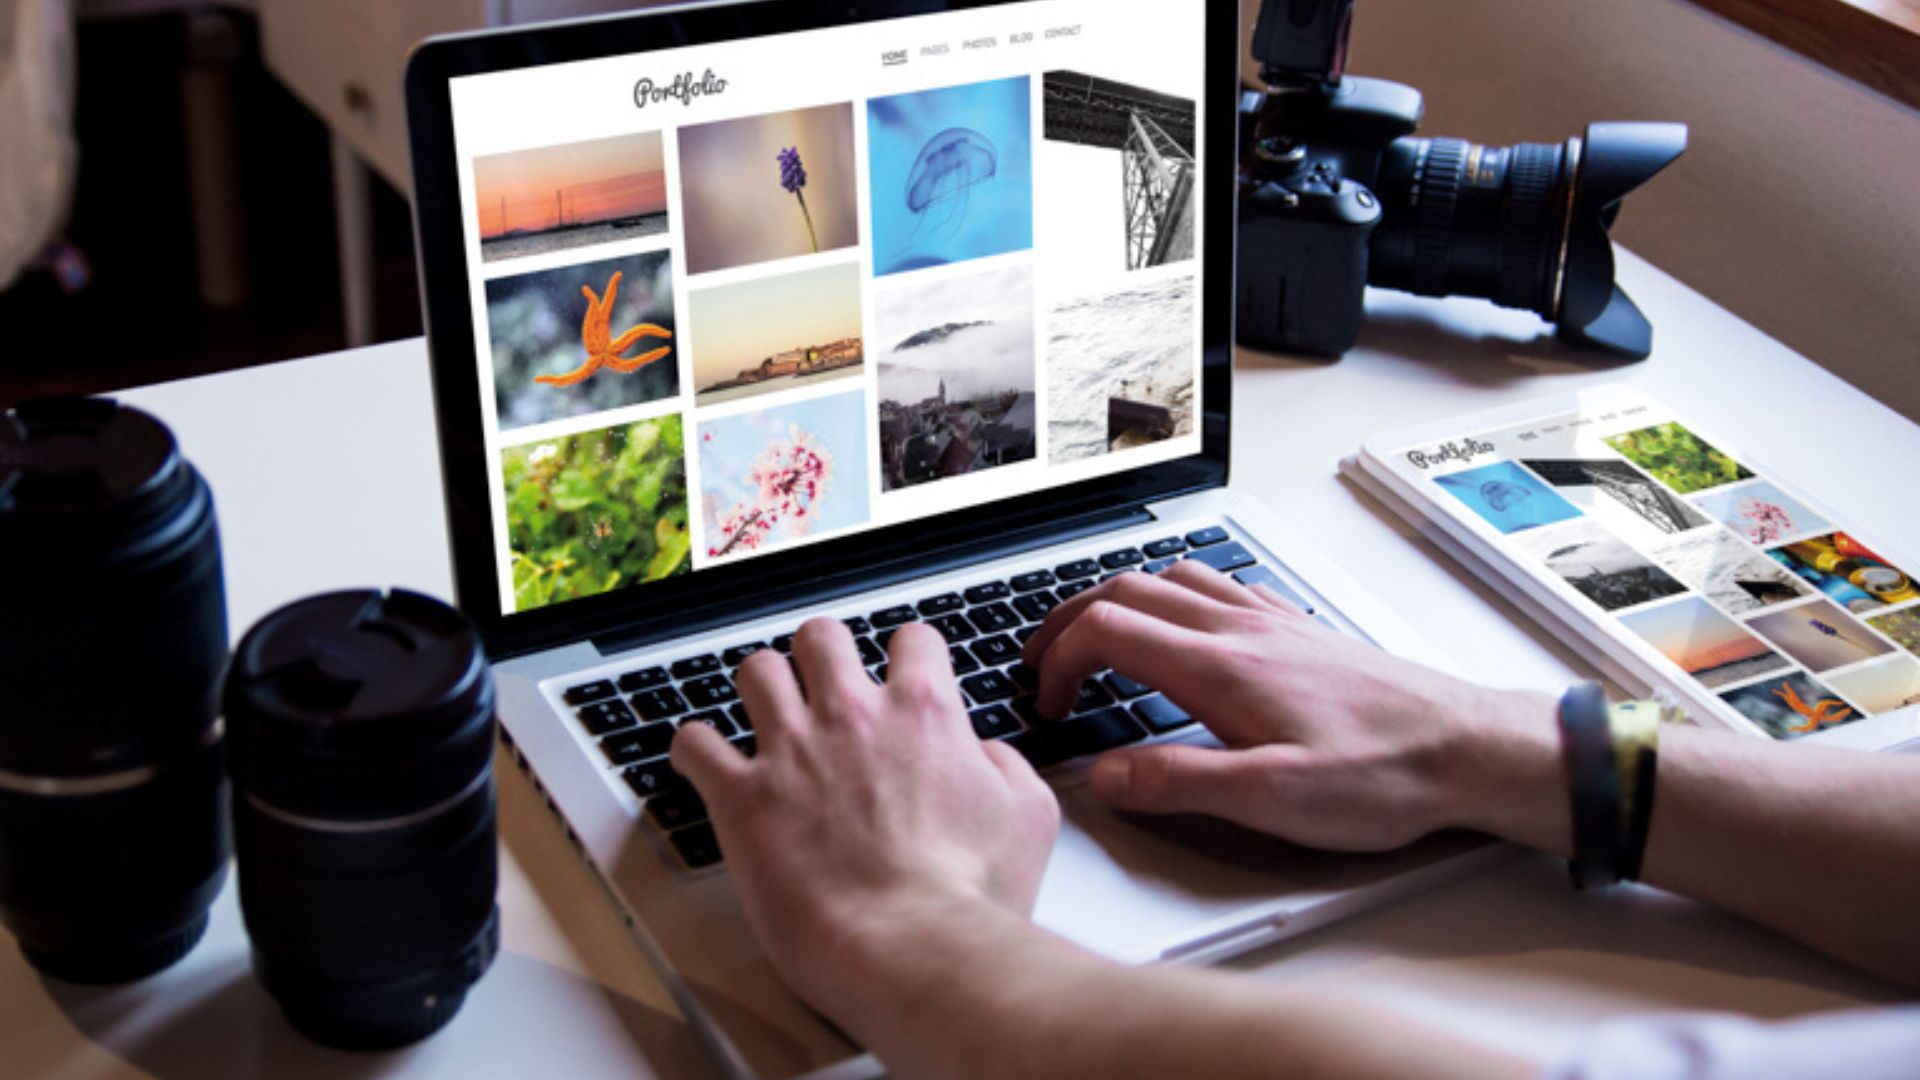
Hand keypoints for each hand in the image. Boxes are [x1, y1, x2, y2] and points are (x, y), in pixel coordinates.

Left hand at [670, 618, 1060, 1015]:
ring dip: (759, 688)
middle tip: (822, 684)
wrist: (914, 947)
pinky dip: (693, 748)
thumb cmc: (970, 897)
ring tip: (761, 711)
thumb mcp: (1027, 818)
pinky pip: (695, 744)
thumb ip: (1005, 768)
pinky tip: (700, 759)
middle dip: (821, 655)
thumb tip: (984, 755)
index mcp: (924, 713)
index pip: (912, 641)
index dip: (907, 656)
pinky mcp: (742, 797)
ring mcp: (792, 750)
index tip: (899, 675)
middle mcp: (853, 715)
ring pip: (756, 671)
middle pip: (822, 637)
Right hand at [1021, 562, 1558, 851]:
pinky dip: (1176, 595)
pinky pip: (1221, 585)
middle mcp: (1240, 628)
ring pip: (1171, 578)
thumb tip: (1106, 776)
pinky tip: (1188, 624)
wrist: (1467, 748)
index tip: (1048, 702)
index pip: (1106, 630)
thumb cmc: (1384, 774)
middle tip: (1044, 664)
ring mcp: (1271, 621)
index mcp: (1220, 664)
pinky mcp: (1299, 629)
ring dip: (1118, 600)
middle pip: (1125, 590)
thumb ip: (1178, 783)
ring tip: (1096, 637)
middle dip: (1068, 622)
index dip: (1059, 662)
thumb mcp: (1273, 799)